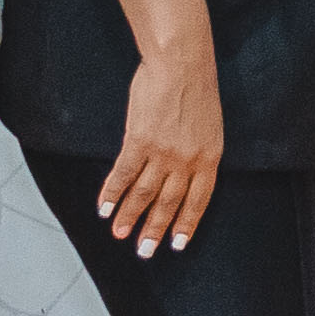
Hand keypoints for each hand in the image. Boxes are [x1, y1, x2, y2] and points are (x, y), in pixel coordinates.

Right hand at [101, 44, 226, 253]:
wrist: (181, 64)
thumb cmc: (196, 88)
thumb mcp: (210, 126)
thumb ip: (198, 152)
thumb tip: (182, 173)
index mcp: (210, 157)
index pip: (199, 200)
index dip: (186, 224)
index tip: (176, 245)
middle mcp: (187, 161)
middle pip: (169, 203)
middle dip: (155, 230)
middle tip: (144, 252)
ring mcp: (163, 153)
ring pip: (144, 194)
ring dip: (130, 217)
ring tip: (120, 235)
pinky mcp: (139, 141)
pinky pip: (123, 174)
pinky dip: (112, 194)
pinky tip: (104, 209)